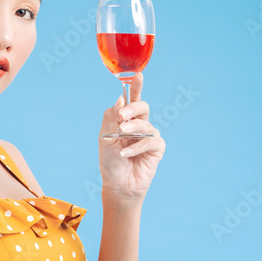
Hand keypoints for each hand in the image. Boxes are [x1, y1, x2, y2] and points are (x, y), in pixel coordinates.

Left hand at [99, 73, 165, 199]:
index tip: (137, 75)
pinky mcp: (156, 148)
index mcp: (125, 120)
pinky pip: (152, 140)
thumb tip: (119, 99)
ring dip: (132, 130)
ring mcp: (149, 136)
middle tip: (122, 117)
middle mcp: (139, 125)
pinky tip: (127, 153)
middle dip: (133, 108)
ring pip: (145, 124)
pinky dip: (138, 146)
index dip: (136, 87)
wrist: (117, 184)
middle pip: (142, 106)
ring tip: (122, 137)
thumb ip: (111, 118)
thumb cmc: (110, 162)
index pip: (131, 100)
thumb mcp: (104, 138)